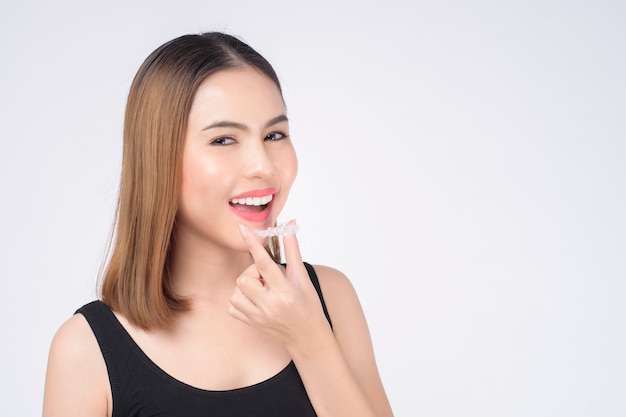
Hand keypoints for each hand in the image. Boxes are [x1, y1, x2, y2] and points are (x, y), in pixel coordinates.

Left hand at [228, 221, 328, 346]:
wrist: (307, 335)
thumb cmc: (308, 304)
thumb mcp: (303, 277)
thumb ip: (293, 250)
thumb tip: (290, 224)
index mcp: (285, 292)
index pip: (265, 265)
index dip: (253, 245)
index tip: (242, 229)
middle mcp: (270, 306)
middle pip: (245, 278)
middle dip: (254, 273)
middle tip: (269, 279)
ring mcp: (258, 317)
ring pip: (237, 290)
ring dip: (247, 285)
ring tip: (264, 290)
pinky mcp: (250, 323)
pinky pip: (232, 304)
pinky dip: (240, 297)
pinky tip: (255, 298)